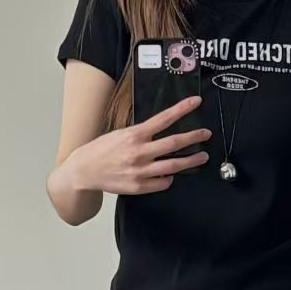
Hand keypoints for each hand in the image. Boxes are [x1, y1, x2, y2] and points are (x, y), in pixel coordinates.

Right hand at [66, 95, 211, 196]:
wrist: (85, 170)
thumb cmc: (101, 150)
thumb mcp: (120, 134)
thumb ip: (141, 134)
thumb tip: (161, 131)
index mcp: (135, 134)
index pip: (164, 118)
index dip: (182, 109)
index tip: (196, 102)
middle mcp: (139, 152)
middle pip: (174, 143)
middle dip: (194, 137)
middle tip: (206, 134)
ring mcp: (141, 170)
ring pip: (173, 165)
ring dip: (190, 160)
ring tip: (202, 156)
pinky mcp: (139, 186)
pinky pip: (163, 182)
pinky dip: (170, 177)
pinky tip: (171, 174)